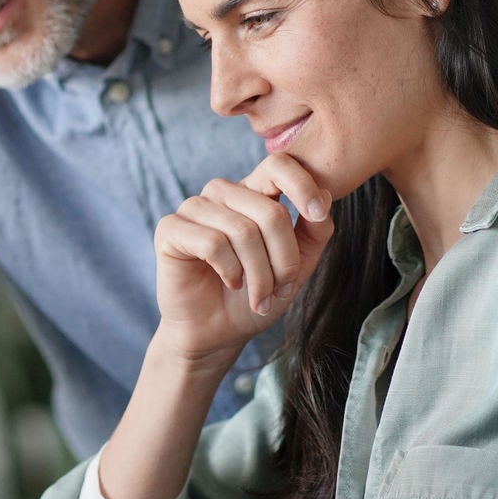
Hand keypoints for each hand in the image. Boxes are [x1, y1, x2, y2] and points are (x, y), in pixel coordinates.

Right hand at [152, 155, 332, 369]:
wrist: (217, 333)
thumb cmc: (255, 296)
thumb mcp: (297, 267)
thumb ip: (314, 232)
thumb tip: (327, 194)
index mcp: (252, 193)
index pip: (278, 165)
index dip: (303, 185)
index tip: (317, 216)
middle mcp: (222, 194)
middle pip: (268, 211)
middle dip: (284, 259)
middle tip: (283, 290)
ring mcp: (193, 208)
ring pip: (242, 230)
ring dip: (259, 274)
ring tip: (260, 297)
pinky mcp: (170, 229)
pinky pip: (212, 243)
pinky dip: (230, 271)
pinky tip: (231, 283)